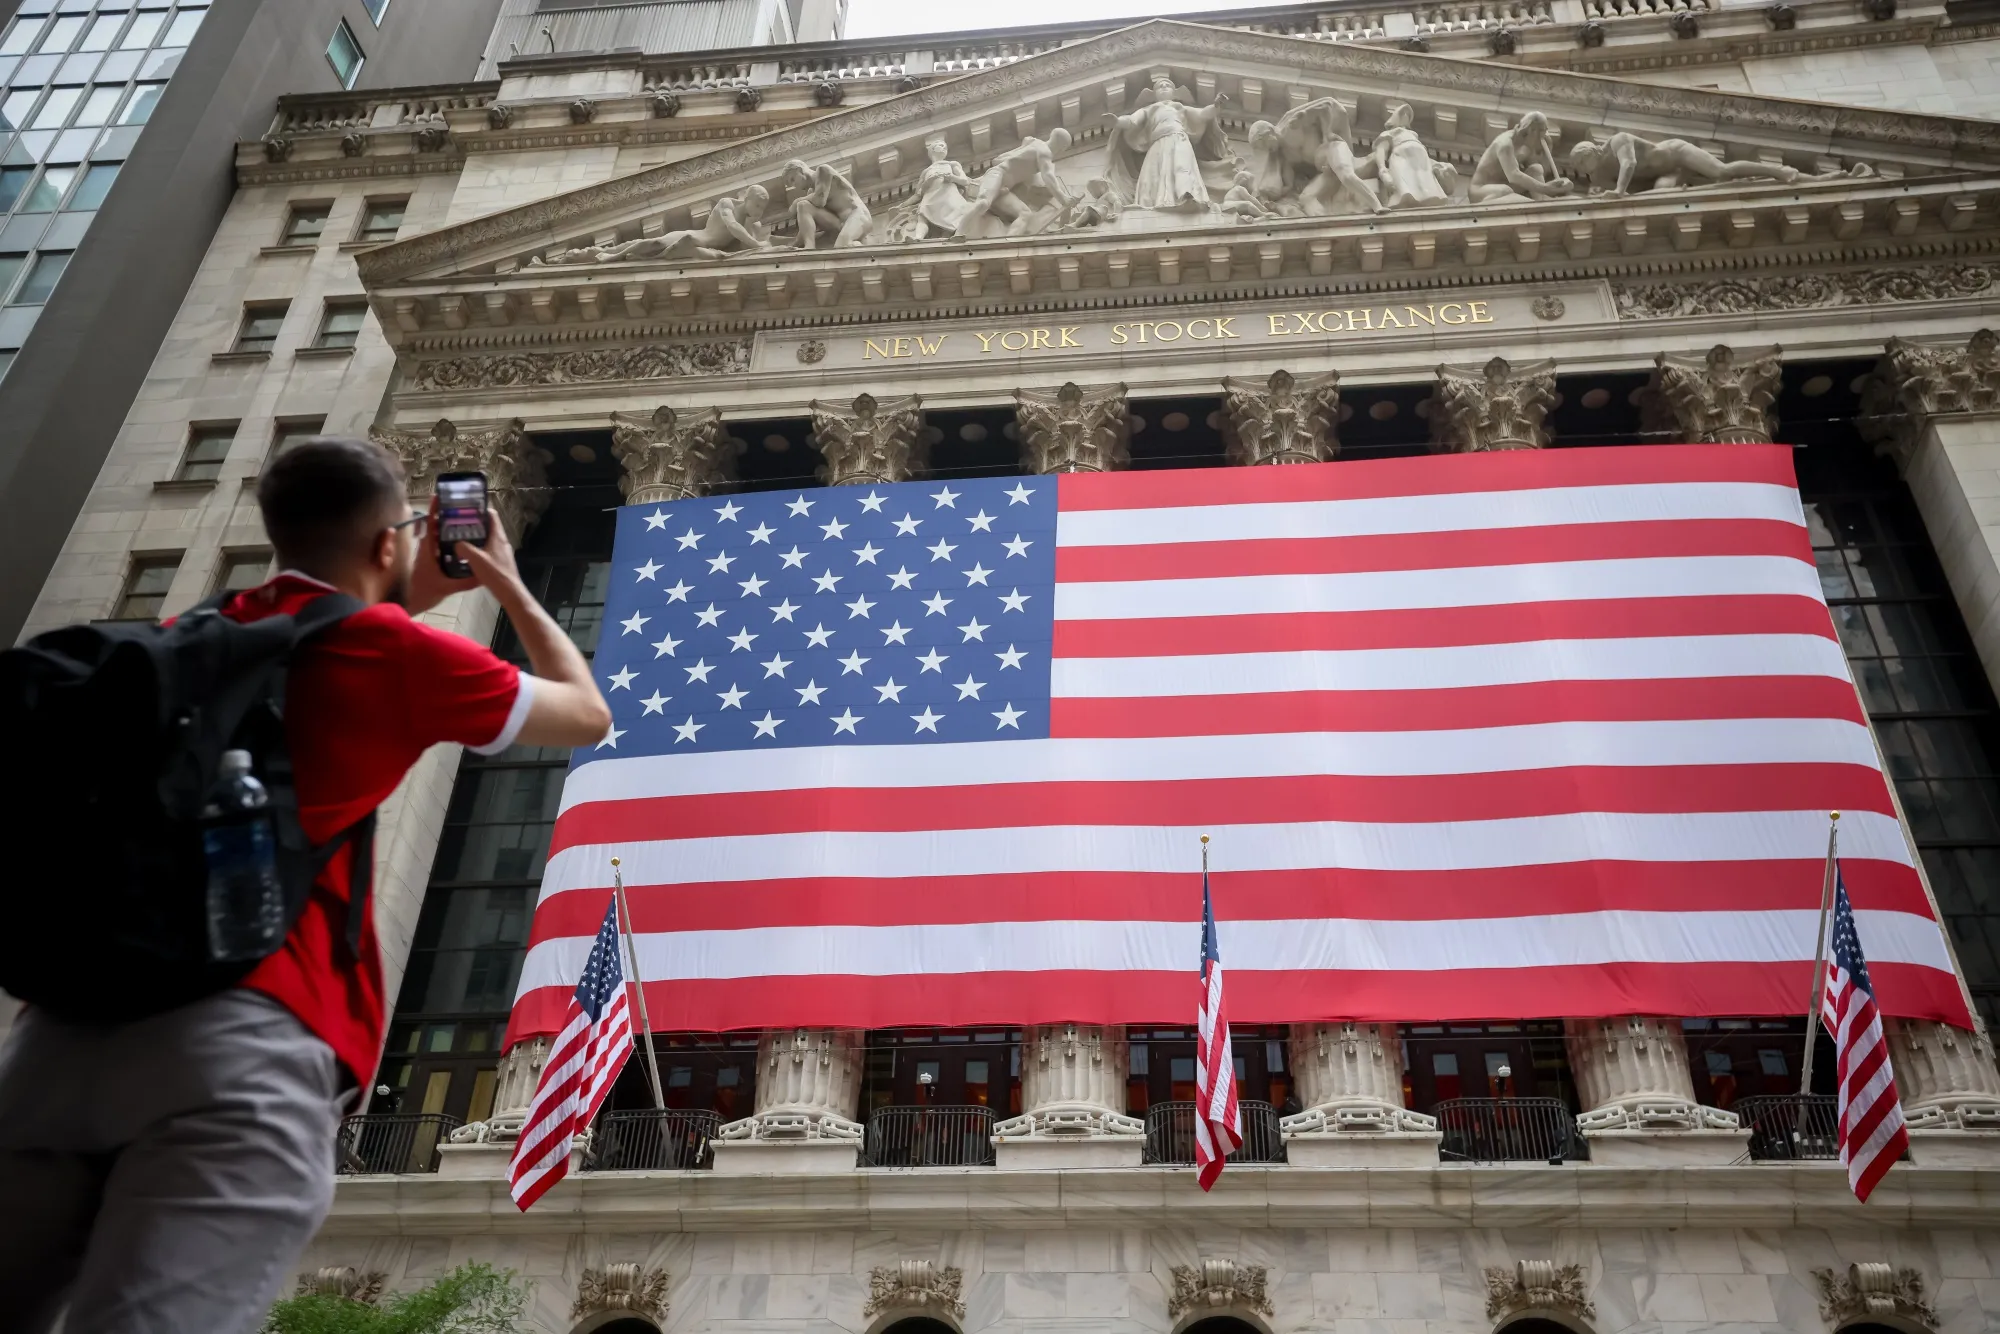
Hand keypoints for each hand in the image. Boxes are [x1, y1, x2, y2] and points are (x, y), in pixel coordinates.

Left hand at [403, 495, 475, 614]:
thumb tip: (485, 576)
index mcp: (428, 549)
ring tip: (466, 522)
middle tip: (464, 508)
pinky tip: (461, 544)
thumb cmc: (423, 593)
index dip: (435, 509)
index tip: (440, 496)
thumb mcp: (447, 587)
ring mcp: (428, 554)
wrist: (409, 605)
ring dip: (449, 528)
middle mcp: (426, 548)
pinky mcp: (430, 562)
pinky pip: (439, 546)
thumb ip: (466, 582)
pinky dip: (448, 541)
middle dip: (448, 515)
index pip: (431, 523)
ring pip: (438, 536)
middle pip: (437, 526)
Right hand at [455, 506, 523, 595]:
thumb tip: (456, 544)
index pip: (492, 516)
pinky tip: (470, 555)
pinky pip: (489, 549)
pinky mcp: (501, 561)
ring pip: (489, 539)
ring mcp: (503, 551)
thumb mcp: (475, 558)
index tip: (467, 510)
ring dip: (477, 538)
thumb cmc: (494, 572)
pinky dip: (480, 548)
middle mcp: (502, 541)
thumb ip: (464, 548)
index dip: (481, 510)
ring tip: (462, 539)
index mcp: (498, 536)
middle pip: (489, 527)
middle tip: (460, 525)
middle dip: (475, 525)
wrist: (509, 591)